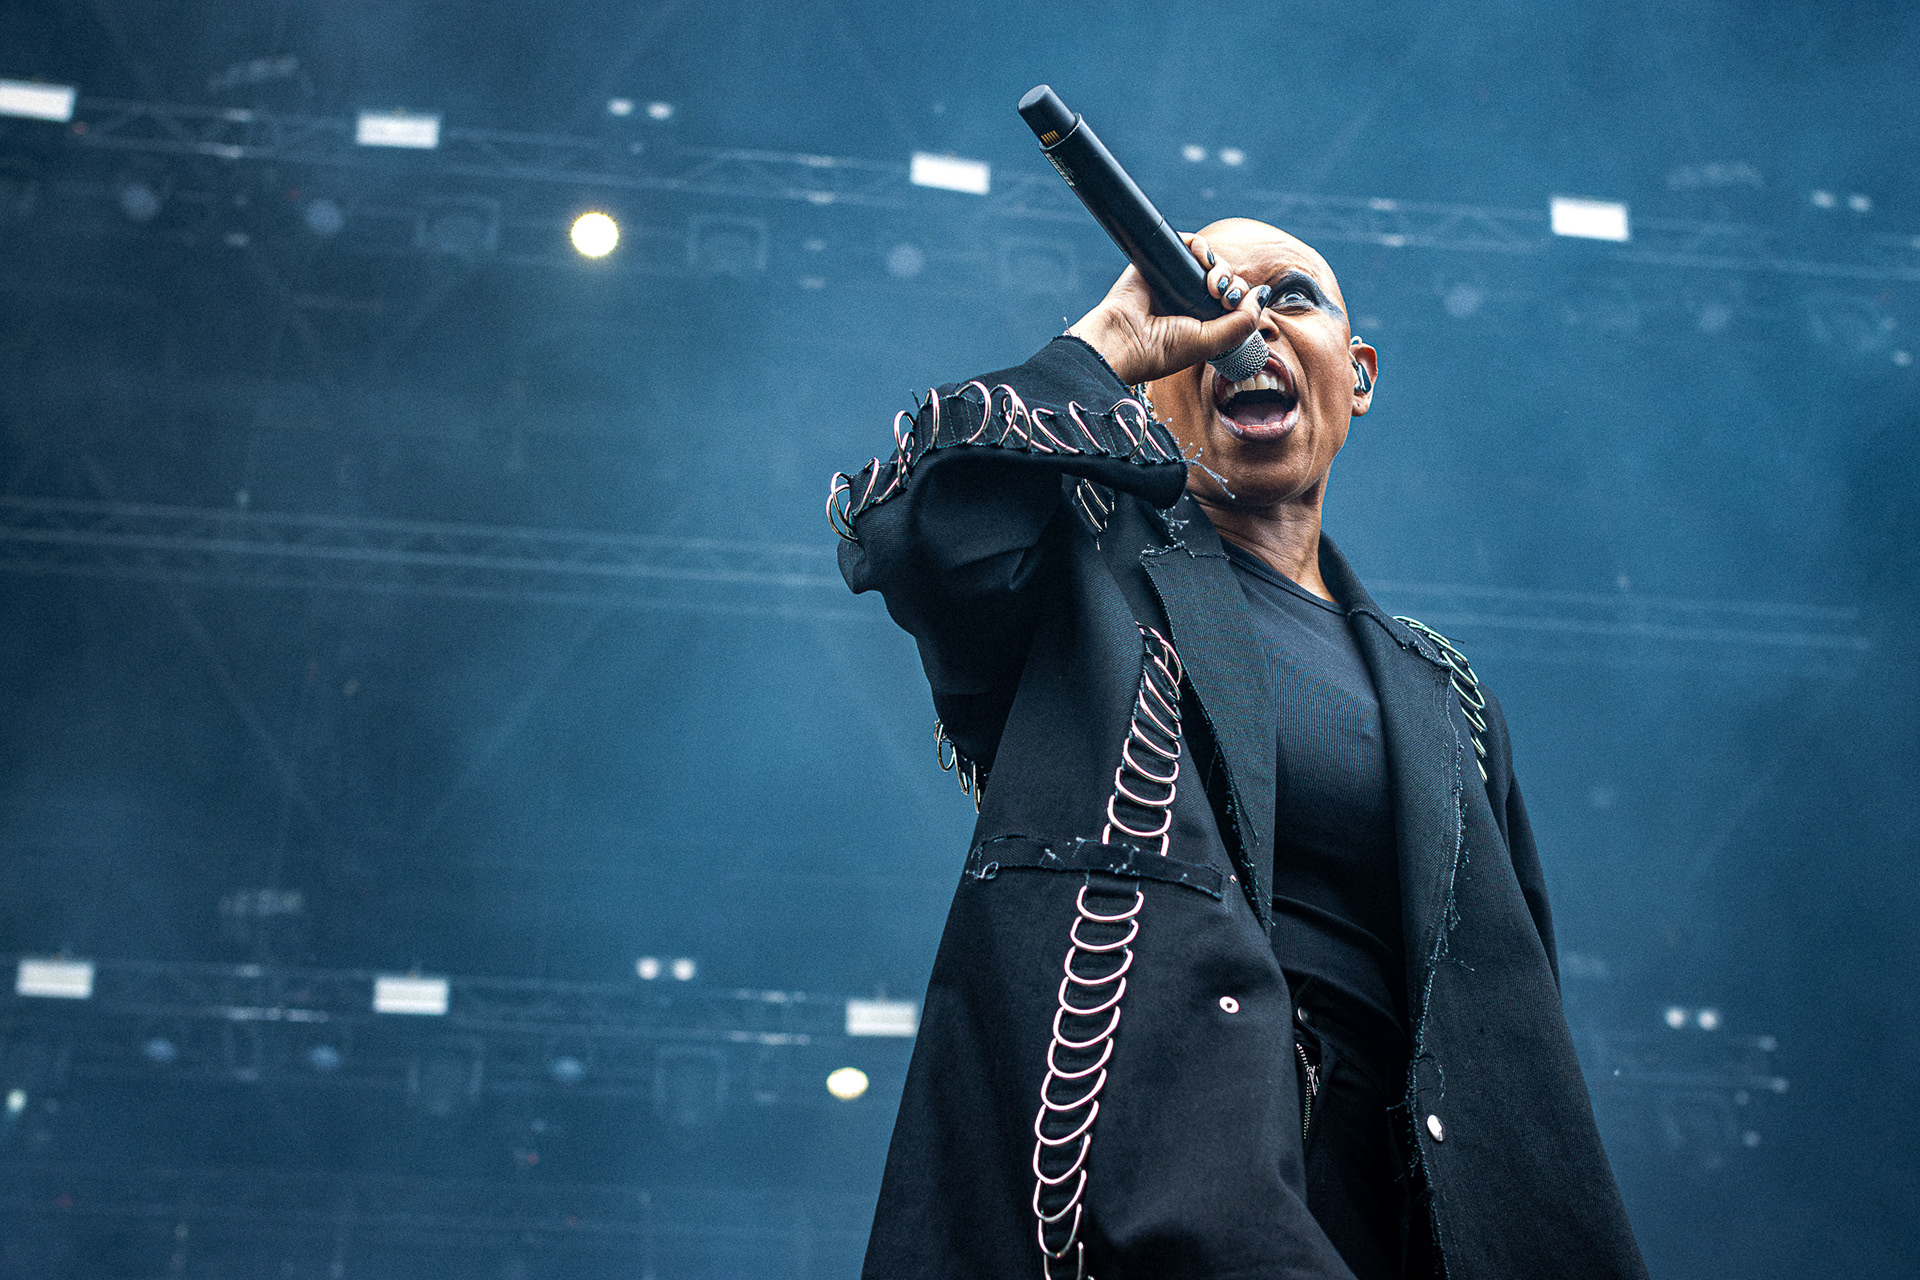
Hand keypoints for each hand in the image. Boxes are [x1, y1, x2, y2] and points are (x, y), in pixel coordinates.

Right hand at [1065, 233, 1263, 386]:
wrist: (1122, 340)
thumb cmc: (1159, 350)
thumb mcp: (1210, 343)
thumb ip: (1241, 323)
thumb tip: (1262, 295)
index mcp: (1202, 323)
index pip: (1234, 301)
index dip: (1243, 298)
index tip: (1233, 305)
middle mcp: (1189, 301)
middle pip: (1226, 279)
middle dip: (1232, 282)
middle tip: (1223, 294)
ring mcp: (1175, 281)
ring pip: (1210, 261)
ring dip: (1220, 265)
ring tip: (1212, 282)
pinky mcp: (1160, 263)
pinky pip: (1187, 244)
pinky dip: (1200, 245)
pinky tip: (1202, 258)